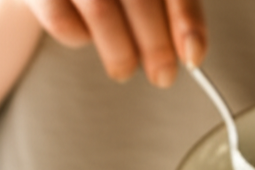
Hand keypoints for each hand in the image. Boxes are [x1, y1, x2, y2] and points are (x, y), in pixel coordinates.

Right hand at [24, 0, 206, 85]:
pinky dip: (78, 37)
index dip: (186, 20)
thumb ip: (171, 9)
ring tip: (125, 68)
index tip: (193, 56)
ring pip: (101, 10)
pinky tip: (86, 36)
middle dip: (155, 47)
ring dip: (120, 52)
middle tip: (163, 76)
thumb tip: (190, 51)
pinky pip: (61, 19)